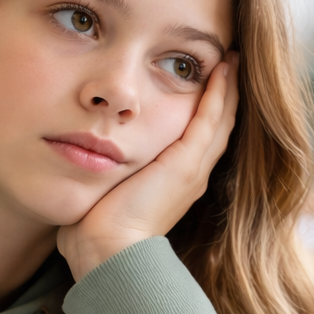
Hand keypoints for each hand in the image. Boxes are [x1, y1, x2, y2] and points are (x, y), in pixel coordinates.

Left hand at [57, 52, 238, 281]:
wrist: (107, 256)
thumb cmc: (95, 234)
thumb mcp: (102, 191)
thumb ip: (101, 172)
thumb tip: (80, 157)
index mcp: (174, 183)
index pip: (198, 138)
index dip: (206, 108)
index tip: (206, 79)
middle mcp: (191, 176)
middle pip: (218, 126)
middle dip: (225, 93)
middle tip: (230, 60)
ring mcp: (192, 170)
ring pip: (221, 119)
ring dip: (228, 86)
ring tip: (232, 57)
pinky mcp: (186, 165)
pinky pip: (210, 120)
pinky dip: (220, 92)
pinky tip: (224, 67)